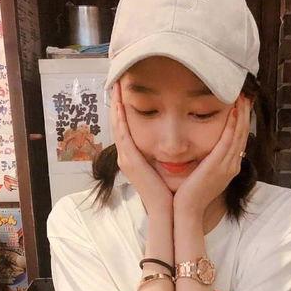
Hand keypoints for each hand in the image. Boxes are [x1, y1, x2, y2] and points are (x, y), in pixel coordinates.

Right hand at [111, 82, 172, 215]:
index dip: (124, 109)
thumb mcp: (166, 168)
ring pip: (117, 125)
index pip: (127, 128)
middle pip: (118, 123)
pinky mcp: (130, 160)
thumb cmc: (171, 192)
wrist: (168, 211)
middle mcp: (127, 156)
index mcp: (135, 158)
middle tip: (117, 79)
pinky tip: (118, 101)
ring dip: (115, 103)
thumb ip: (165, 154)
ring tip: (115, 83)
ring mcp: (126, 158)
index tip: (126, 90)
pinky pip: (122, 133)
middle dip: (116, 101)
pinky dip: (118, 117)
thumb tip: (176, 140)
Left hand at [173, 95, 250, 219]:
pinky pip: (229, 141)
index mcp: (230, 168)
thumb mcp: (203, 176)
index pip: (240, 140)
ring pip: (239, 135)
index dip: (242, 122)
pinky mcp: (218, 165)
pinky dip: (233, 125)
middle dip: (245, 114)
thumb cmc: (190, 195)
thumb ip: (207, 162)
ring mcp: (227, 166)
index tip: (242, 106)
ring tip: (242, 97)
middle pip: (243, 135)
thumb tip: (205, 150)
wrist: (188, 211)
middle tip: (246, 95)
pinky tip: (233, 111)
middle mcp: (232, 166)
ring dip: (242, 115)